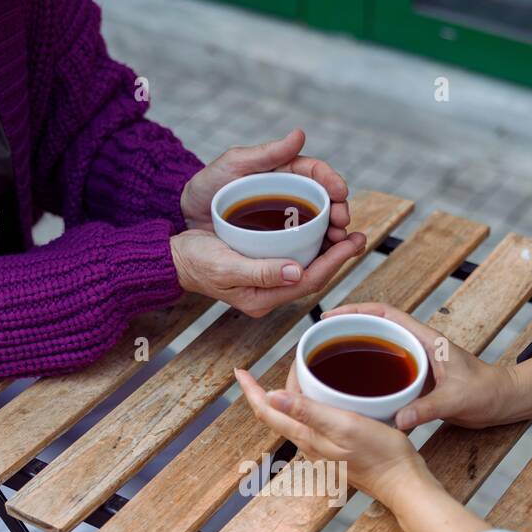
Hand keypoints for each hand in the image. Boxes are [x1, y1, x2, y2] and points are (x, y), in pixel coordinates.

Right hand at [170, 227, 365, 318]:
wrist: (173, 260)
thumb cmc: (195, 261)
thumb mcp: (226, 266)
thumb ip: (261, 272)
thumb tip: (297, 271)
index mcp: (263, 298)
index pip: (309, 281)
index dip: (336, 263)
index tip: (355, 242)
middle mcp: (269, 294)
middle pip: (313, 277)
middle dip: (338, 258)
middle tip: (358, 236)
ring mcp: (266, 284)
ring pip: (306, 269)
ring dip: (327, 252)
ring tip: (345, 233)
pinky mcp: (262, 270)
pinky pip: (294, 262)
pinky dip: (310, 248)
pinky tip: (319, 233)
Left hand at [180, 128, 354, 246]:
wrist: (186, 217)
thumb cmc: (208, 186)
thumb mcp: (234, 165)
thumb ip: (267, 153)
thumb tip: (300, 134)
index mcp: (283, 172)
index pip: (315, 173)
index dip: (332, 181)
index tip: (340, 193)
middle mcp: (289, 196)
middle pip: (323, 201)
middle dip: (338, 211)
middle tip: (342, 223)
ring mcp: (285, 221)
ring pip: (318, 226)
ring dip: (334, 234)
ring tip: (340, 242)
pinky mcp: (278, 243)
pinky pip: (303, 247)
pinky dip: (317, 252)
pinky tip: (324, 260)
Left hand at [234, 367, 429, 508]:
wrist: (402, 482)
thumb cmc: (379, 455)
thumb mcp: (344, 426)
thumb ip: (308, 412)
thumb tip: (270, 396)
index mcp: (306, 436)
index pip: (267, 411)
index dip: (251, 390)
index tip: (240, 372)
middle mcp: (308, 444)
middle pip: (278, 413)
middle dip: (270, 388)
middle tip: (281, 363)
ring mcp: (322, 448)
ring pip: (294, 418)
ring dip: (289, 396)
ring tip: (298, 374)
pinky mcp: (336, 449)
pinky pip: (313, 423)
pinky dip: (309, 405)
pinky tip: (322, 397)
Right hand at [323, 304, 512, 429]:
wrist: (506, 400)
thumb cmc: (488, 391)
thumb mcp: (456, 400)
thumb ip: (427, 409)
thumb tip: (397, 421)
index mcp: (426, 340)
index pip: (386, 314)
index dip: (357, 310)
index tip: (331, 316)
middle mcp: (419, 347)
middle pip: (376, 329)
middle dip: (348, 329)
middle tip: (319, 341)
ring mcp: (417, 363)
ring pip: (380, 350)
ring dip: (357, 352)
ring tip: (329, 363)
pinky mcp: (418, 380)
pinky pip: (387, 372)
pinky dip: (369, 377)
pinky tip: (354, 391)